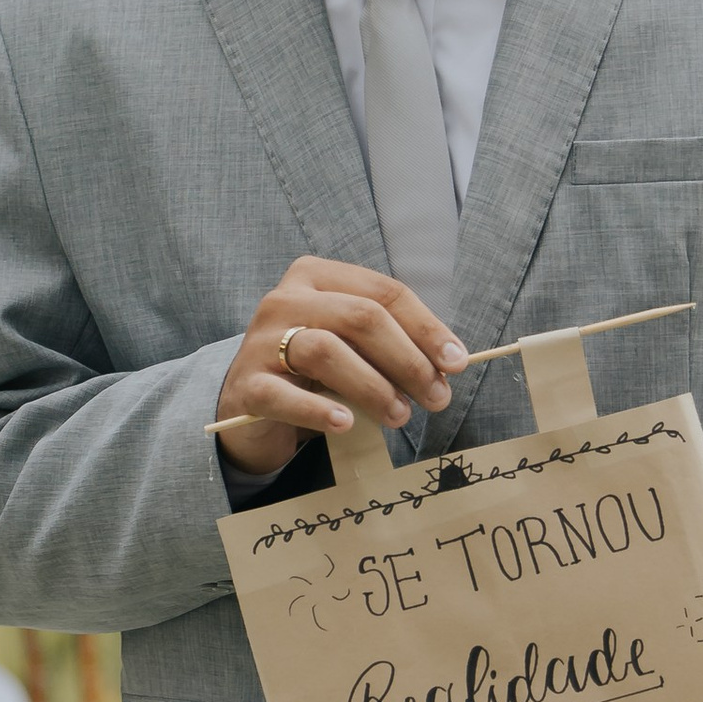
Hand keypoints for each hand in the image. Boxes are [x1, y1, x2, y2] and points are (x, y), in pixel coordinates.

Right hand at [216, 256, 467, 476]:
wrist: (249, 400)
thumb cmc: (312, 369)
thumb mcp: (353, 345)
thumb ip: (391, 345)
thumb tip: (448, 363)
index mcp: (317, 277)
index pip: (383, 293)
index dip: (426, 327)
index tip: (456, 363)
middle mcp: (285, 299)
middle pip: (360, 318)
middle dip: (408, 359)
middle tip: (436, 398)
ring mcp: (261, 341)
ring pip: (326, 351)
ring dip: (373, 387)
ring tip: (399, 415)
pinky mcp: (246, 385)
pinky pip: (283, 395)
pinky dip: (318, 410)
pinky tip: (344, 424)